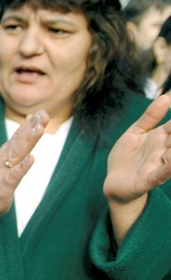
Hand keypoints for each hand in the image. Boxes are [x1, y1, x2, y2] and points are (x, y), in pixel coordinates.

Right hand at [0, 110, 48, 249]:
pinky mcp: (5, 185)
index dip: (31, 123)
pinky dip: (23, 166)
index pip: (20, 135)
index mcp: (7, 152)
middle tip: (44, 114)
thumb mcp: (8, 159)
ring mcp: (4, 170)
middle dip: (32, 127)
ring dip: (28, 141)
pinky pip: (15, 174)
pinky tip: (31, 159)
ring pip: (18, 153)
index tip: (43, 111)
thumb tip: (31, 121)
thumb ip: (19, 141)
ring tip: (39, 129)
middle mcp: (5, 158)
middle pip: (20, 140)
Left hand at [103, 94, 170, 243]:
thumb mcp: (135, 132)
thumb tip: (166, 97)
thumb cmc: (127, 156)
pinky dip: (169, 168)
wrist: (114, 182)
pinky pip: (162, 173)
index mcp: (160, 137)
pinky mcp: (149, 179)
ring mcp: (157, 164)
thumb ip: (150, 117)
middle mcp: (163, 150)